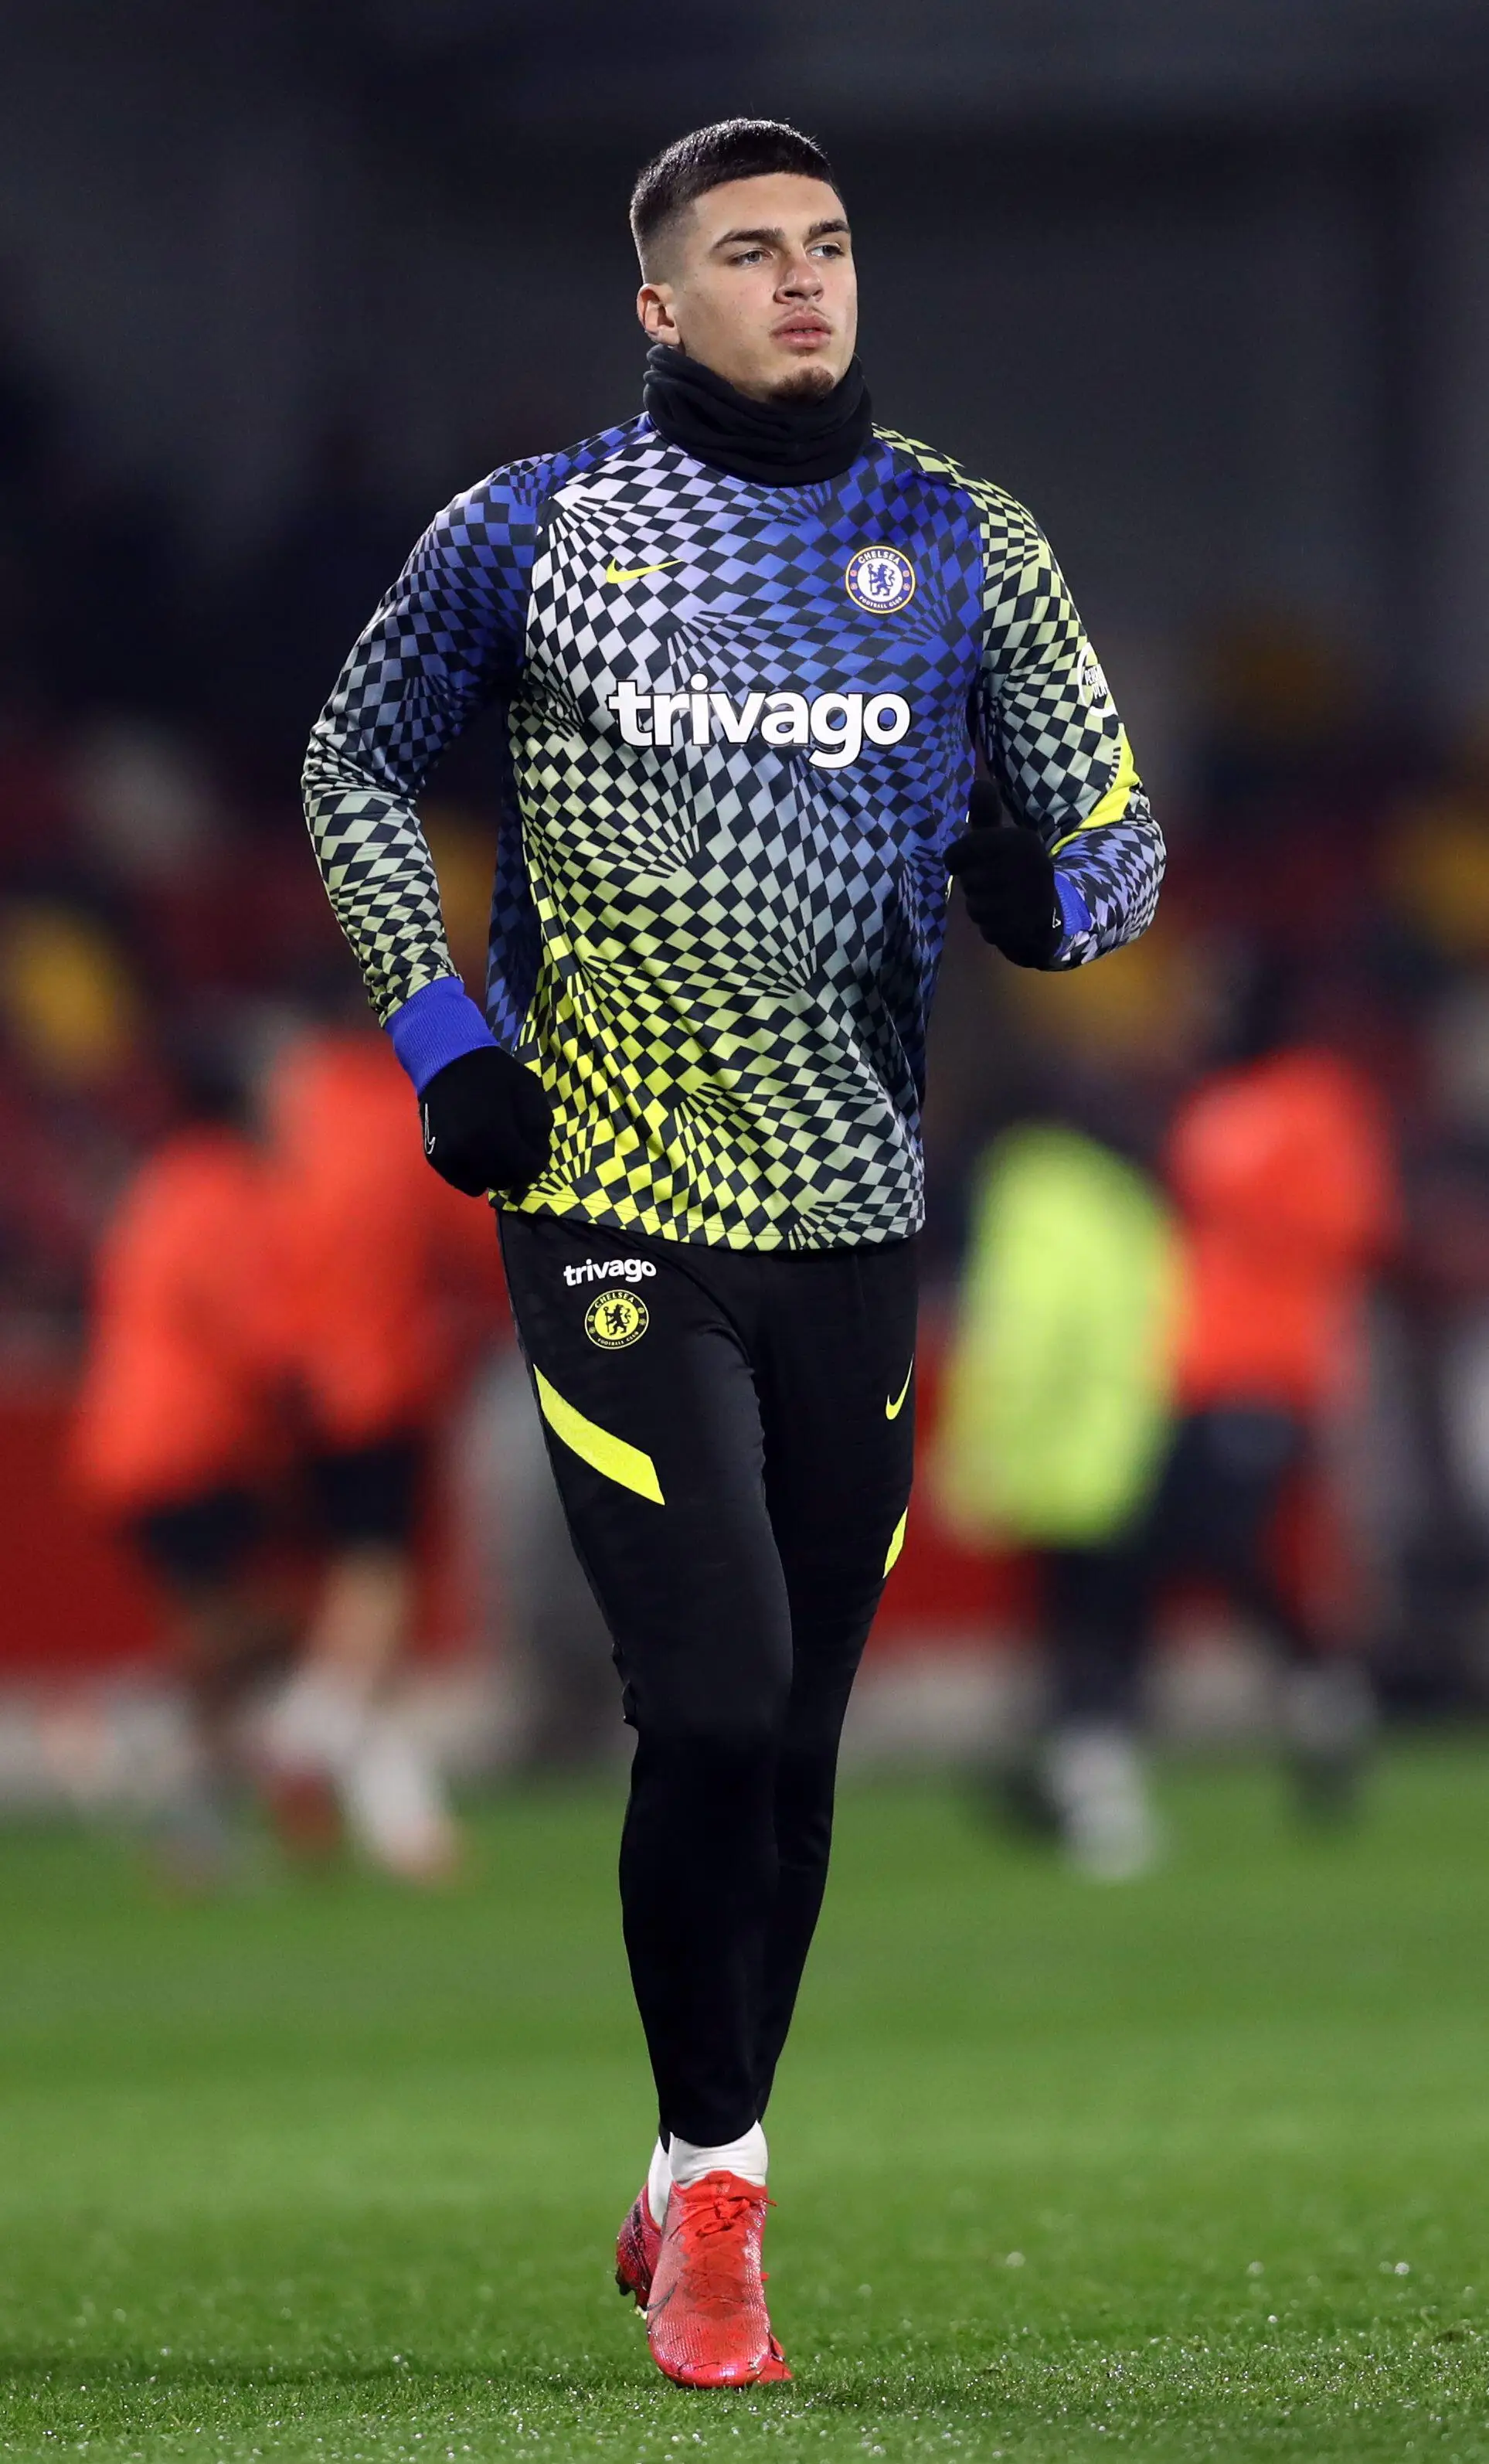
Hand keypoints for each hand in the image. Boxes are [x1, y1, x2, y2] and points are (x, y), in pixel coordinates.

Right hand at [419, 1046, 553, 1196]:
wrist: (447, 1060)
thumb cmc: (492, 1072)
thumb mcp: (529, 1089)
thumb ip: (539, 1124)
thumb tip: (538, 1153)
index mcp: (495, 1133)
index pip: (527, 1170)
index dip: (537, 1161)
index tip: (536, 1149)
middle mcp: (470, 1152)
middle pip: (505, 1180)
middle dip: (517, 1168)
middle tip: (516, 1147)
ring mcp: (450, 1157)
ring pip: (484, 1184)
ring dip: (495, 1172)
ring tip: (496, 1149)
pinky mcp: (436, 1159)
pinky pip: (463, 1181)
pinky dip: (475, 1173)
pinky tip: (479, 1153)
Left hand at [945, 781, 1063, 967]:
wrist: (1052, 914)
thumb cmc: (1018, 872)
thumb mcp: (1005, 839)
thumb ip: (986, 815)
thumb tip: (978, 781)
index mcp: (1021, 841)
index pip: (960, 851)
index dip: (957, 860)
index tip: (967, 862)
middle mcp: (1027, 866)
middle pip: (968, 882)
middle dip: (975, 886)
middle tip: (994, 884)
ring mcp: (1028, 898)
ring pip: (975, 907)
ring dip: (982, 908)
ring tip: (1002, 902)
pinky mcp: (1026, 926)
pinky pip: (987, 929)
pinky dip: (992, 927)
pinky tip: (1007, 919)